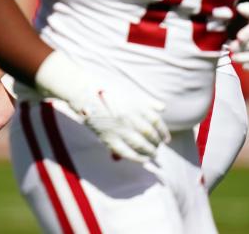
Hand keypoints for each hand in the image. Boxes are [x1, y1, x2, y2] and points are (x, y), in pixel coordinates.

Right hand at [35, 50, 168, 162]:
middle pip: (150, 134)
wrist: (83, 92)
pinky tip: (143, 159)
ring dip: (150, 151)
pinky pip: (126, 152)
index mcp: (137, 105)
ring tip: (153, 154)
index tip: (166, 139)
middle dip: (156, 143)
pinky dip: (137, 158)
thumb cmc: (107, 89)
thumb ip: (147, 101)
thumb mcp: (129, 91)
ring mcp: (120, 129)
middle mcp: (131, 118)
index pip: (156, 122)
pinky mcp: (109, 137)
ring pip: (140, 145)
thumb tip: (162, 108)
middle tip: (159, 147)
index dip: (163, 132)